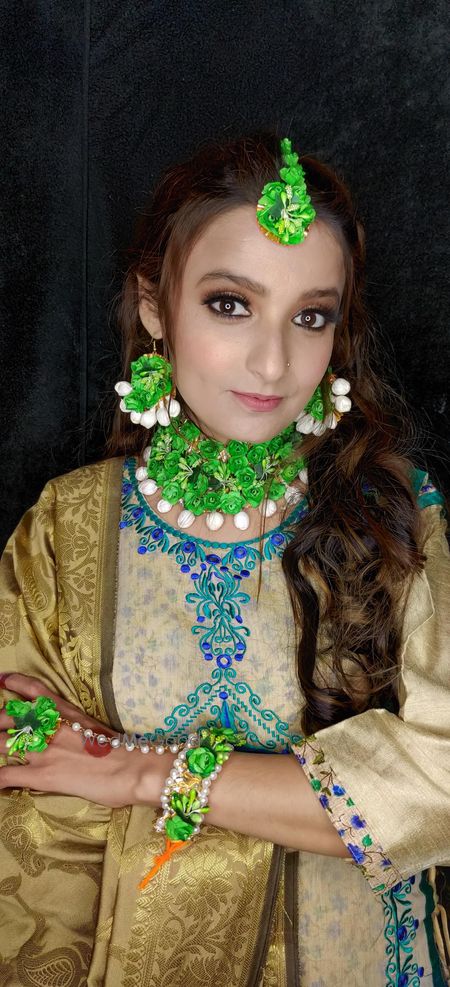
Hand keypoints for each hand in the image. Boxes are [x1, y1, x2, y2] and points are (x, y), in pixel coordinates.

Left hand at [0, 672, 152, 806]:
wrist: (132, 768)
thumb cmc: (124, 750)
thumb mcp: (97, 729)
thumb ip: (78, 730)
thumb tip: (74, 738)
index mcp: (66, 711)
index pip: (34, 690)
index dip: (15, 682)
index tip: (2, 680)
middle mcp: (50, 726)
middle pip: (9, 717)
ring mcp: (44, 749)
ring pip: (1, 743)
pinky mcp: (42, 774)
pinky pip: (6, 775)